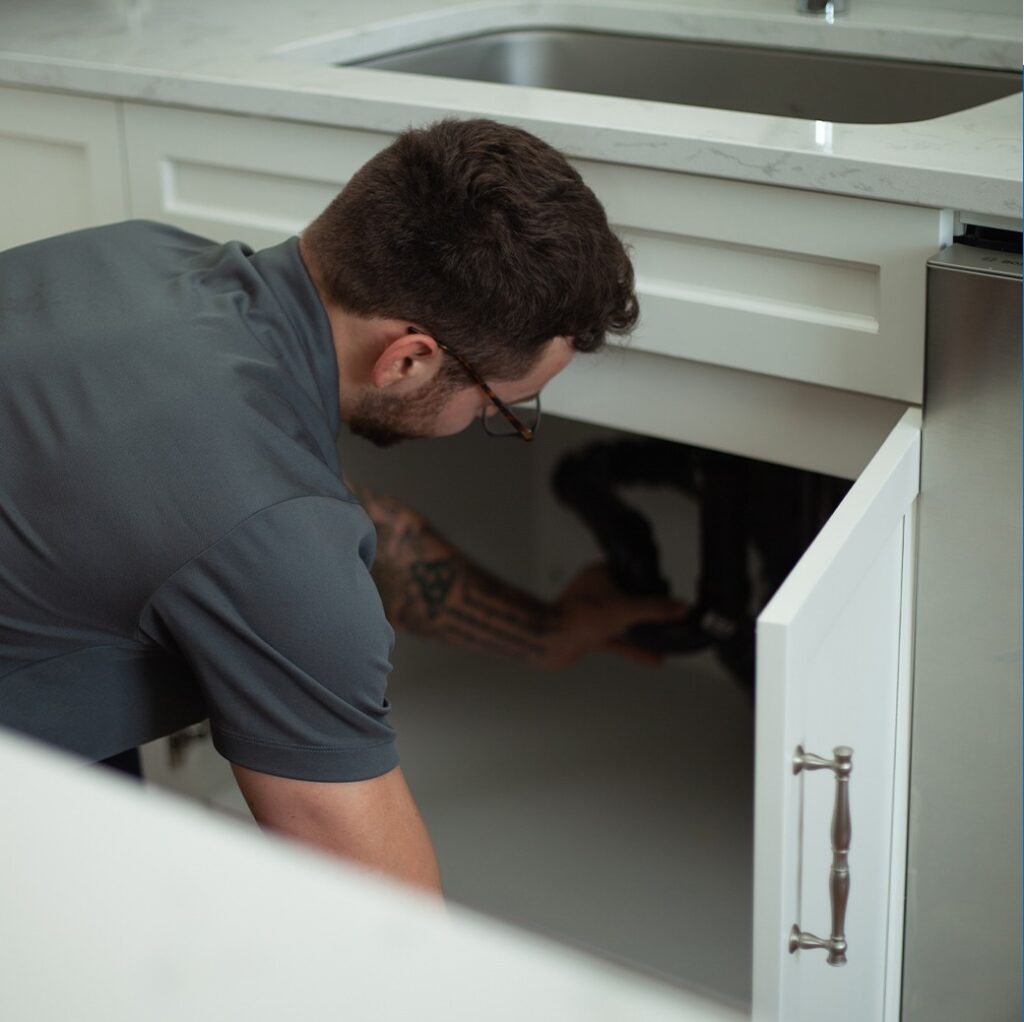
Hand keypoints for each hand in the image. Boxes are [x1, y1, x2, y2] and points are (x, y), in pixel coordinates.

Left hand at [542, 563, 688, 669]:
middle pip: (629, 597)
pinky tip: (653, 657)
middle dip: (649, 607)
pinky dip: (634, 648)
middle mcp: (595, 592)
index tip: (667, 588)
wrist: (548, 642)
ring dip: (644, 630)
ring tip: (667, 637)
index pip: (631, 572)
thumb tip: (680, 607)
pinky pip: (618, 640)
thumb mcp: (624, 609)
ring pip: (624, 620)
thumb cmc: (576, 617)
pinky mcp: (589, 634)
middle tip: (670, 613)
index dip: (650, 580)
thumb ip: (654, 608)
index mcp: (599, 575)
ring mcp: (591, 614)